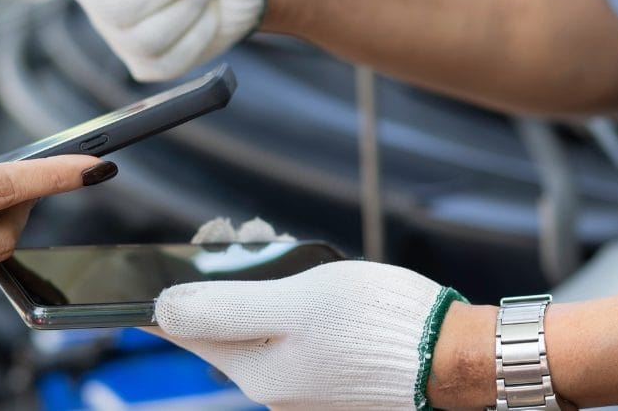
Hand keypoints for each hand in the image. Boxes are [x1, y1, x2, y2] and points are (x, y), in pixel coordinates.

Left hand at [154, 260, 464, 409]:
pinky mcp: (329, 370)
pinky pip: (287, 329)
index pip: (186, 332)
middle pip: (222, 323)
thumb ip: (226, 308)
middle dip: (220, 273)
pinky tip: (298, 271)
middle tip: (232, 233)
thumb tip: (164, 310)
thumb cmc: (380, 326)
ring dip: (254, 279)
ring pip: (257, 322)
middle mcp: (273, 384)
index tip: (163, 262)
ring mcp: (303, 380)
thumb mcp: (295, 304)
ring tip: (265, 240)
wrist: (454, 353)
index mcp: (255, 370)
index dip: (170, 292)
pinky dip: (285, 296)